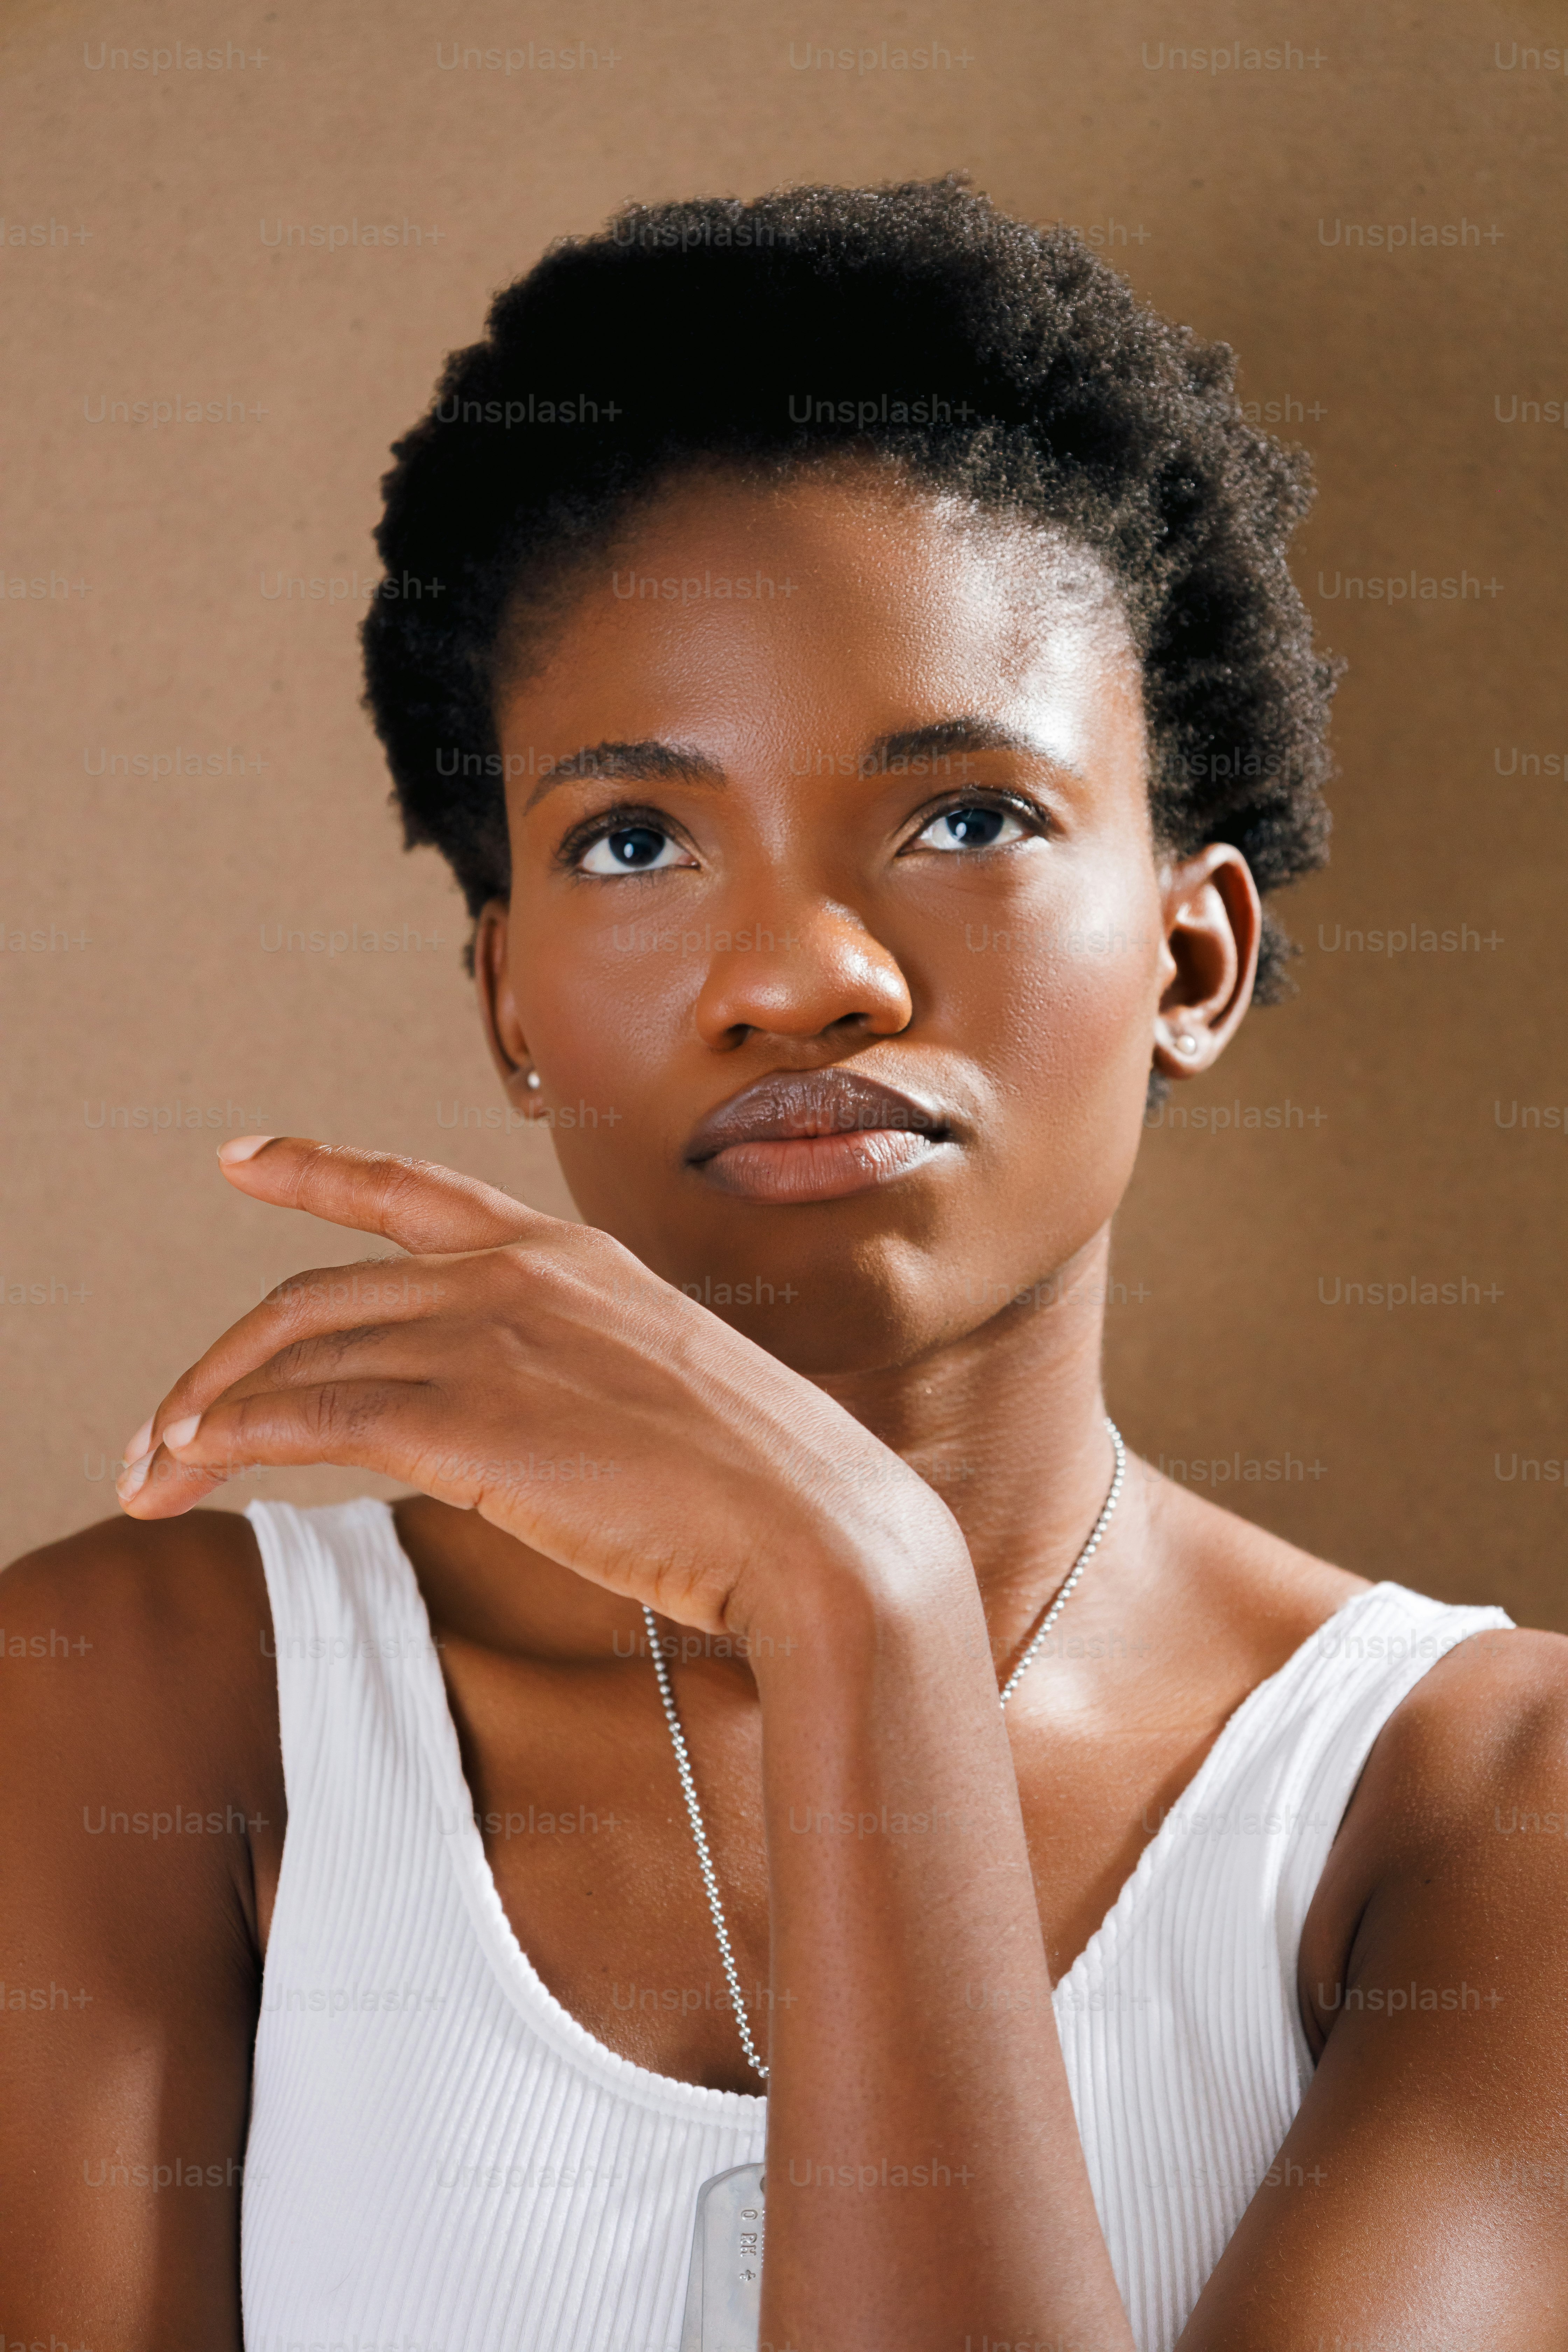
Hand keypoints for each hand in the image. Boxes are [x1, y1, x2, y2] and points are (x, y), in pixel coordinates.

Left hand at [114, 1138, 958, 1634]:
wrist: (817, 1529)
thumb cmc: (757, 1484)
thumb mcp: (655, 1392)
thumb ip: (572, 1378)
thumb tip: (515, 1421)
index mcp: (570, 1255)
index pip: (414, 1190)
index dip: (315, 1168)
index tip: (243, 1156)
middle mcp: (518, 1273)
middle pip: (318, 1294)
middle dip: (219, 1363)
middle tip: (160, 1428)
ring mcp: (490, 1336)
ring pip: (293, 1353)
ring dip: (203, 1412)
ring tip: (151, 1472)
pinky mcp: (464, 1417)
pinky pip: (306, 1414)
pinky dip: (230, 1440)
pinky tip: (192, 1473)